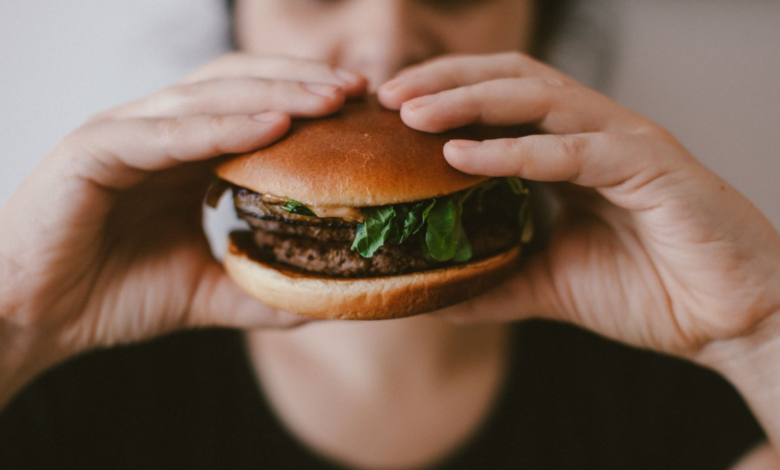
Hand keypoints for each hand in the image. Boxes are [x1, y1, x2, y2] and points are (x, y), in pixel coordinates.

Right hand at [0, 53, 367, 387]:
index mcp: (182, 153)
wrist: (34, 319)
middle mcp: (157, 131)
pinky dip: (222, 126)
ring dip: (275, 93)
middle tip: (359, 91)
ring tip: (331, 99)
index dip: (306, 102)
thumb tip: (322, 299)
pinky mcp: (94, 150)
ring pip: (209, 97)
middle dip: (302, 83)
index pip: (253, 107)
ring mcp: (124, 133)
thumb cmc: (110, 295)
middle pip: (240, 85)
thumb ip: (258, 290)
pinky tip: (272, 127)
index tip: (361, 111)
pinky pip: (168, 133)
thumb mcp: (204, 292)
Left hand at [378, 52, 779, 356]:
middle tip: (387, 96)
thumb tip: (437, 297)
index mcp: (572, 151)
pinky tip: (463, 156)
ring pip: (538, 98)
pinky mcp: (651, 167)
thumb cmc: (651, 292)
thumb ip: (497, 280)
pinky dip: (515, 151)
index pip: (499, 102)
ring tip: (412, 113)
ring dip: (469, 100)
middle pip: (510, 79)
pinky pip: (573, 149)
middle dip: (445, 80)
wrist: (730, 322)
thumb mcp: (552, 284)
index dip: (443, 97)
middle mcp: (594, 133)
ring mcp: (624, 143)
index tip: (387, 114)